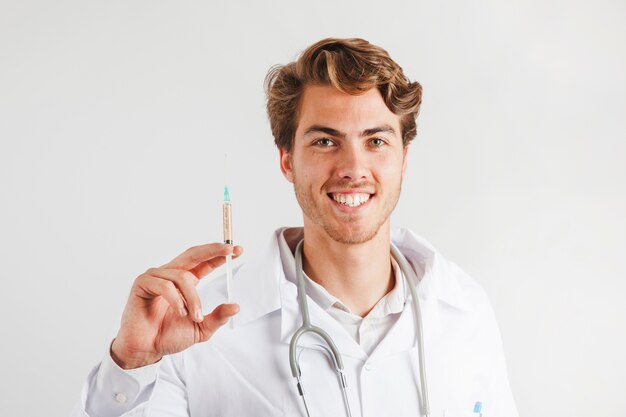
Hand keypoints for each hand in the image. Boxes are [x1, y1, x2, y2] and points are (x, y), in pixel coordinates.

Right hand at [111, 243, 242, 368]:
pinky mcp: (142, 284)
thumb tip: (236, 306)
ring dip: (193, 298)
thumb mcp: (201, 328)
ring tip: (194, 316)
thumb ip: (218, 317)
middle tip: (229, 251)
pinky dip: (176, 300)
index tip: (237, 250)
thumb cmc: (169, 337)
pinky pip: (164, 285)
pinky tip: (180, 312)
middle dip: (213, 250)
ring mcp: (156, 277)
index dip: (219, 254)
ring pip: (182, 277)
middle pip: (193, 254)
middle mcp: (171, 275)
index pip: (204, 262)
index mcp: (185, 282)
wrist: (146, 350)